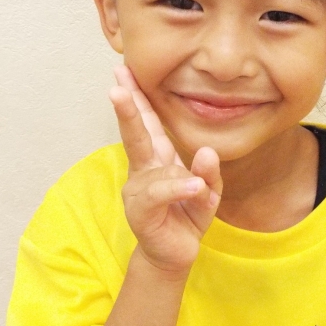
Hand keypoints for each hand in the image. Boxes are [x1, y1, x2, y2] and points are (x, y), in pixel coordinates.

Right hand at [110, 65, 221, 276]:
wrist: (176, 254)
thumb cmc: (187, 215)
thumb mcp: (208, 190)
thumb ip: (209, 171)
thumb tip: (207, 151)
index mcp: (158, 158)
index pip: (147, 123)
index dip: (136, 97)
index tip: (123, 71)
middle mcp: (144, 170)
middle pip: (135, 135)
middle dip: (127, 109)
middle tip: (116, 85)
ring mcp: (139, 191)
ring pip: (157, 170)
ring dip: (178, 176)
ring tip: (197, 187)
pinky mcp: (141, 212)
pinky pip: (160, 194)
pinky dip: (178, 189)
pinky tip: (194, 189)